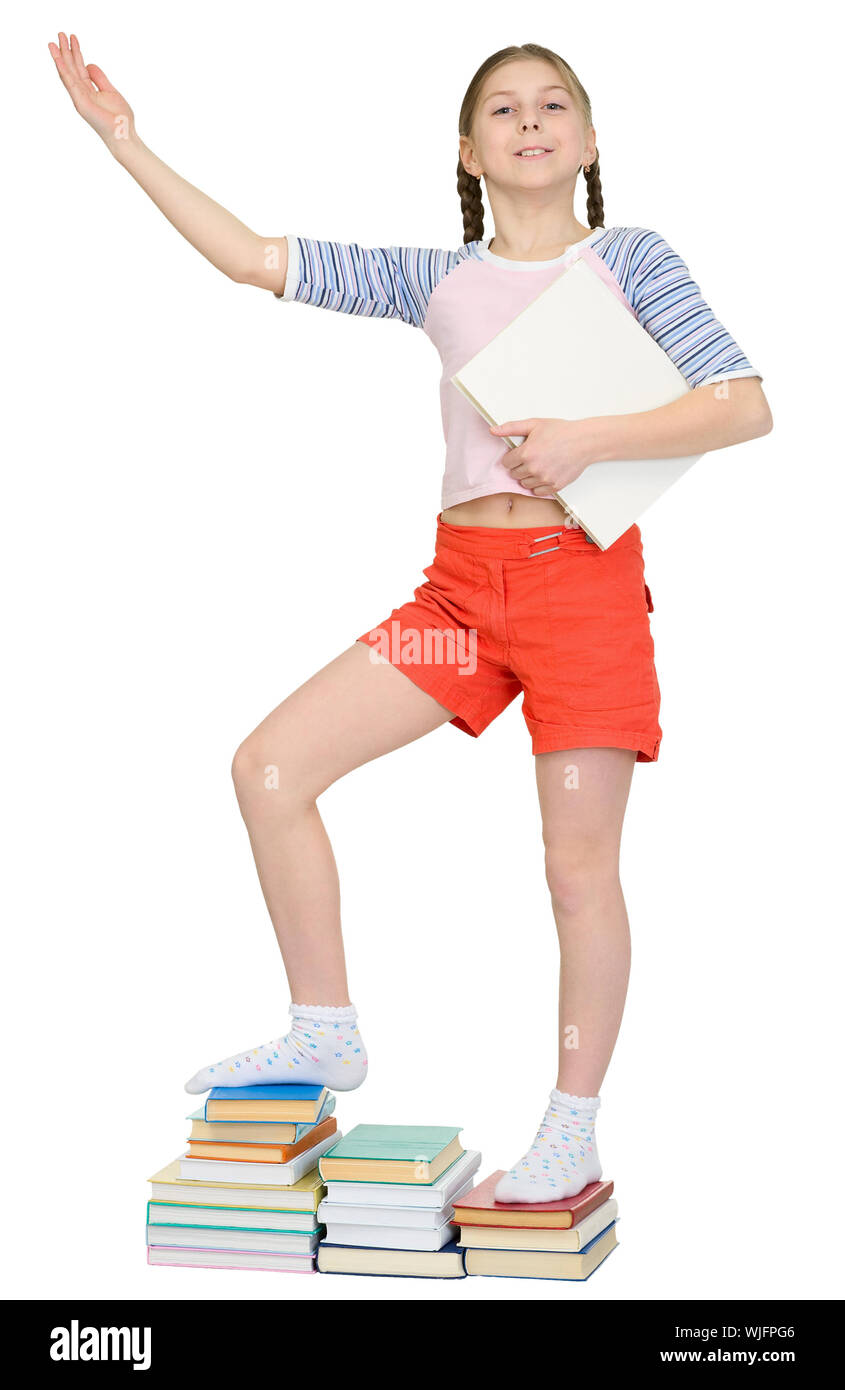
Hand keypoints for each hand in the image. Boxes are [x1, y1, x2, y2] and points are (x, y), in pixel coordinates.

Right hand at [48, 31, 135, 150]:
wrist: (124, 134)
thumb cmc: (119, 118)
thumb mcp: (110, 91)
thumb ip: (99, 78)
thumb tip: (88, 63)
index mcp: (89, 90)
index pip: (79, 68)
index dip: (76, 52)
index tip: (73, 38)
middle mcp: (82, 93)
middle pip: (71, 68)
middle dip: (66, 50)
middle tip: (60, 33)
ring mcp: (80, 98)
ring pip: (67, 74)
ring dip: (60, 57)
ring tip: (54, 41)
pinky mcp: (81, 103)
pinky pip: (70, 84)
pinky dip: (63, 71)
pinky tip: (58, 59)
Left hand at [489, 417, 597, 496]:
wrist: (584, 441)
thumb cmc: (561, 431)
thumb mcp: (534, 424)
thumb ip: (511, 428)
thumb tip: (493, 430)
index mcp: (526, 453)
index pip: (506, 463)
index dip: (512, 457)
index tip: (521, 452)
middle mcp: (533, 469)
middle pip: (514, 474)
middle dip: (520, 466)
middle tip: (532, 457)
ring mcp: (544, 479)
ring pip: (525, 484)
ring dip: (529, 476)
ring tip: (540, 464)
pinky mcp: (554, 487)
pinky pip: (537, 492)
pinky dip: (539, 485)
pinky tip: (546, 473)